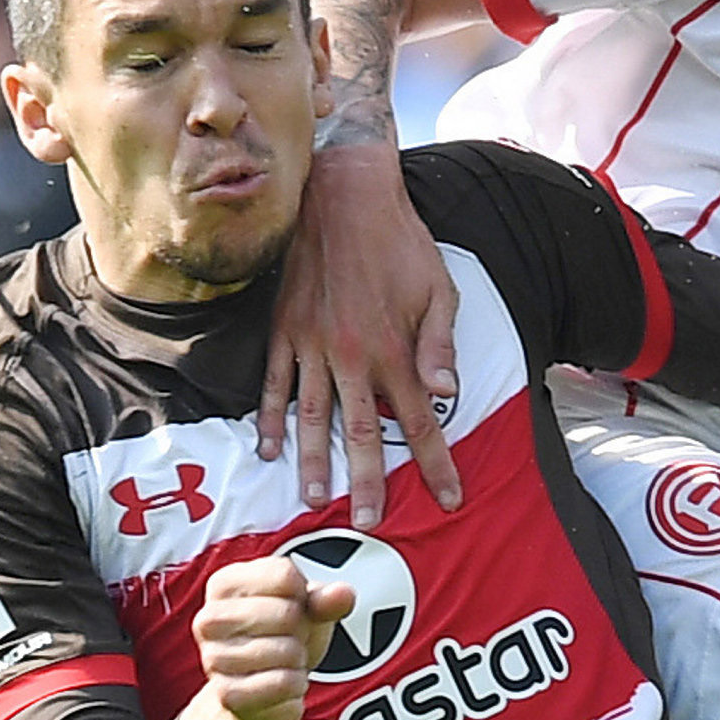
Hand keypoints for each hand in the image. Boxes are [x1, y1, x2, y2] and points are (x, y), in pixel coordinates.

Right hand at [172, 556, 354, 719]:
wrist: (262, 692)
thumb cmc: (282, 636)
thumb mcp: (307, 608)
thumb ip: (325, 598)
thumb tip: (343, 594)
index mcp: (224, 584)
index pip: (284, 574)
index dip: (303, 594)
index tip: (293, 606)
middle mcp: (210, 619)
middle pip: (286, 613)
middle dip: (302, 629)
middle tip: (290, 638)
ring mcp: (214, 658)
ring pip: (287, 650)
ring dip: (299, 659)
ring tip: (285, 660)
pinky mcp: (227, 694)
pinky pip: (283, 683)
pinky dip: (296, 685)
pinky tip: (285, 682)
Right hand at [258, 140, 463, 524]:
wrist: (344, 196)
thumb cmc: (401, 243)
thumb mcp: (438, 289)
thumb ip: (439, 346)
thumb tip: (445, 394)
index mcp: (394, 349)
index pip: (421, 421)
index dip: (437, 463)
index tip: (449, 499)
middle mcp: (352, 356)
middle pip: (361, 434)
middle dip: (369, 482)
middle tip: (371, 523)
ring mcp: (312, 345)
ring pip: (313, 417)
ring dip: (313, 463)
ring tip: (313, 500)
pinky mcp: (284, 330)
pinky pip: (275, 384)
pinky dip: (272, 419)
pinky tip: (269, 449)